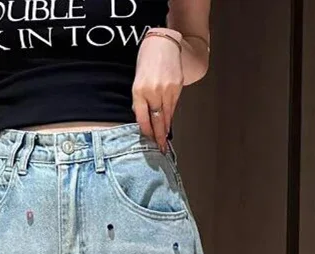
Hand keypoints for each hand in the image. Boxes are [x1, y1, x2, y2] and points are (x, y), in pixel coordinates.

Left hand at [132, 28, 183, 151]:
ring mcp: (166, 90)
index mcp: (139, 91)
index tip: (150, 141)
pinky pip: (173, 106)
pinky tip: (169, 122)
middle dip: (159, 137)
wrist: (163, 44)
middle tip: (161, 150)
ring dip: (166, 128)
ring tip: (165, 140)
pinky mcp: (177, 87)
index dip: (147, 132)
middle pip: (157, 120)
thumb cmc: (147, 62)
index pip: (143, 119)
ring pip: (166, 115)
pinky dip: (170, 115)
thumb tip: (144, 120)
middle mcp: (153, 91)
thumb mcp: (137, 82)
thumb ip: (140, 101)